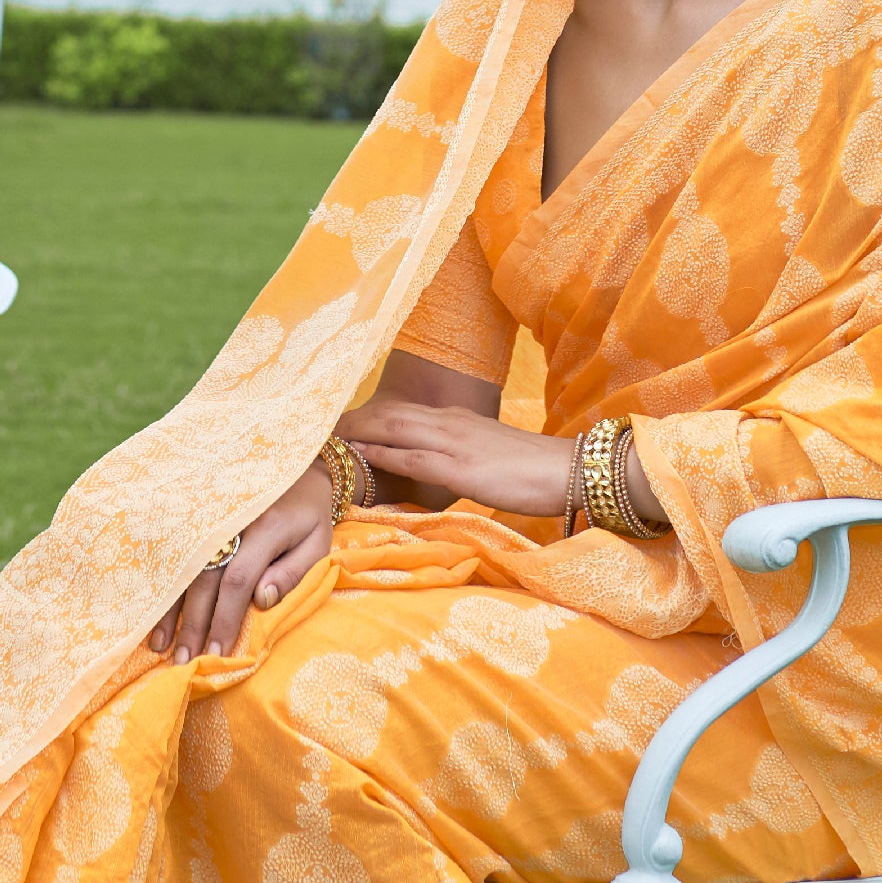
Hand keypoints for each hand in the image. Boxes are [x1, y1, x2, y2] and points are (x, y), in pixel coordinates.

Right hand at [148, 458, 338, 664]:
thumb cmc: (308, 515)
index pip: (238, 580)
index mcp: (265, 525)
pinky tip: (153, 610)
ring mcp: (210, 514)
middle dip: (194, 623)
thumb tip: (262, 602)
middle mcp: (232, 519)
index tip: (218, 654)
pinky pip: (178, 552)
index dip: (225, 619)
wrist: (295, 464)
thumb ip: (292, 573)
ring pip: (184, 567)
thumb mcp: (317, 544)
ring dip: (171, 609)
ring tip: (161, 646)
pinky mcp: (197, 515)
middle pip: (205, 577)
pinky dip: (165, 584)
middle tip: (184, 661)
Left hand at [341, 399, 576, 520]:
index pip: (399, 412)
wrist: (566, 469)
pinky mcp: (461, 469)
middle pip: (387, 416)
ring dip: (357, 435)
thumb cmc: (531, 468)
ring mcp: (454, 444)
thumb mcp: (486, 455)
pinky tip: (362, 460)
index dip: (364, 416)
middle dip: (350, 421)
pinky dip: (383, 458)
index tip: (334, 423)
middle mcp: (448, 424)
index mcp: (454, 420)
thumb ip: (456, 455)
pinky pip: (414, 461)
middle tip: (314, 429)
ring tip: (325, 441)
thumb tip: (430, 466)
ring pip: (393, 431)